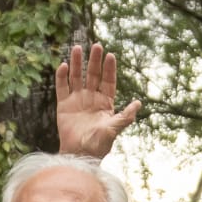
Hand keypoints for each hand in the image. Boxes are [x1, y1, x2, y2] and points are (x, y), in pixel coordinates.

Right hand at [56, 43, 140, 159]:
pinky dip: (62, 76)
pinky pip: (62, 87)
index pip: (108, 82)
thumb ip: (125, 116)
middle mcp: (91, 99)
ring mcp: (77, 101)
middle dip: (95, 61)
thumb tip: (139, 103)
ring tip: (77, 48)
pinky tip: (63, 65)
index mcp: (105, 104)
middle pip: (93, 75)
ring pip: (77, 77)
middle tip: (96, 46)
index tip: (111, 55)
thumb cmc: (98, 145)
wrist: (78, 155)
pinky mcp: (63, 106)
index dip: (109, 69)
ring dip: (77, 63)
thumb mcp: (113, 130)